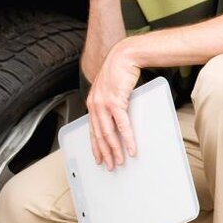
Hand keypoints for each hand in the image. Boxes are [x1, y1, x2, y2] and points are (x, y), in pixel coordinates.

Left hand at [86, 39, 141, 170]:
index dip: (95, 146)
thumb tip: (116, 118)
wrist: (124, 56)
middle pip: (99, 135)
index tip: (99, 157)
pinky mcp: (115, 102)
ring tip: (119, 161)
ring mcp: (104, 104)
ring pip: (108, 133)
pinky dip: (126, 139)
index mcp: (92, 103)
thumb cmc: (119, 71)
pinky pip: (122, 125)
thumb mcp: (110, 89)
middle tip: (110, 166)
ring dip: (115, 150)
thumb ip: (110, 104)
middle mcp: (94, 105)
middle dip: (105, 153)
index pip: (92, 129)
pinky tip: (130, 148)